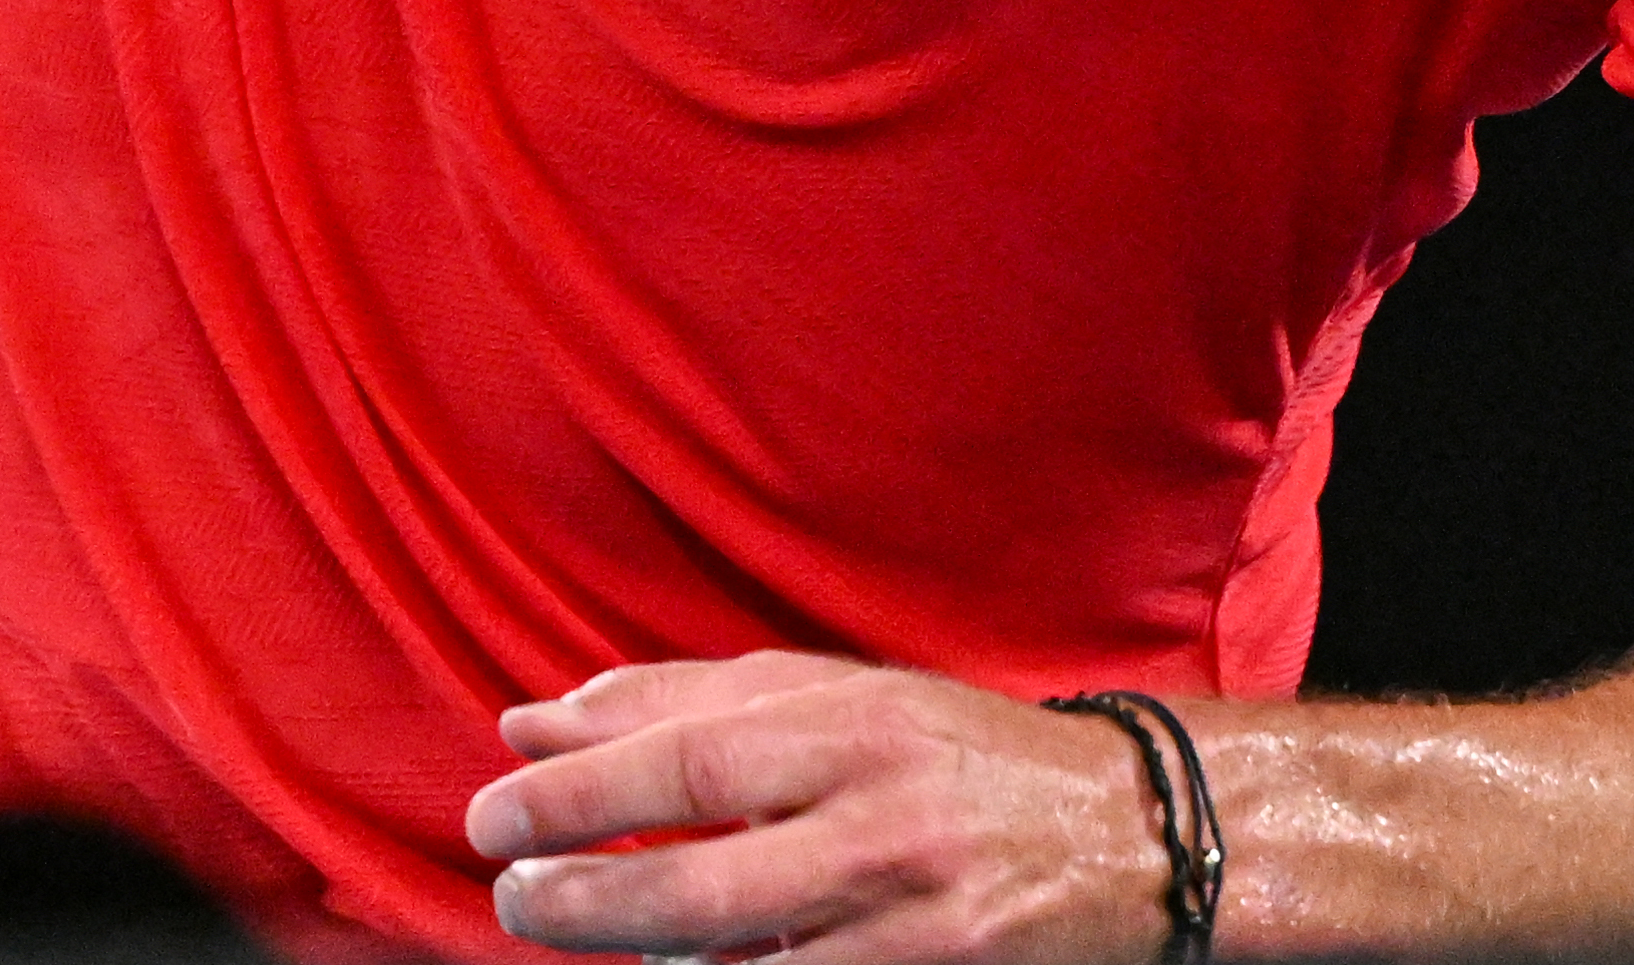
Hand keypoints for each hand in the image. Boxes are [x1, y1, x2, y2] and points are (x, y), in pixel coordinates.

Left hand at [470, 652, 1175, 962]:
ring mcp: (910, 926)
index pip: (691, 760)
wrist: (1139, 836)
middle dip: (582, 896)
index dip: (578, 793)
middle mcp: (885, 824)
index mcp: (861, 726)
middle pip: (702, 879)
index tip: (494, 811)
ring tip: (566, 924)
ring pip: (740, 962)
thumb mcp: (840, 697)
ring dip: (636, 949)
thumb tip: (534, 721)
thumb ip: (687, 702)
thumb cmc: (961, 755)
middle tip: (509, 893)